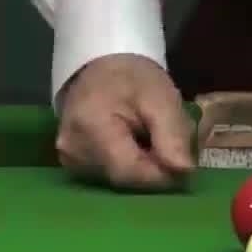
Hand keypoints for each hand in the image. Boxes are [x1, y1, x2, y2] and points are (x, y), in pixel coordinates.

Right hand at [56, 54, 193, 190]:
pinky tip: (133, 148)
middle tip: (170, 147)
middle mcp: (71, 150)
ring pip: (118, 182)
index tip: (183, 164)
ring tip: (150, 142)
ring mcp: (68, 160)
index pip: (131, 171)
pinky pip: (107, 177)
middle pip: (125, 178)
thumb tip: (183, 171)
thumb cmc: (132, 79)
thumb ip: (173, 134)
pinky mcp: (71, 165)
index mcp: (90, 127)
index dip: (162, 174)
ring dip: (142, 170)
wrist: (101, 69)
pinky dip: (127, 168)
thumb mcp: (161, 97)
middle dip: (154, 170)